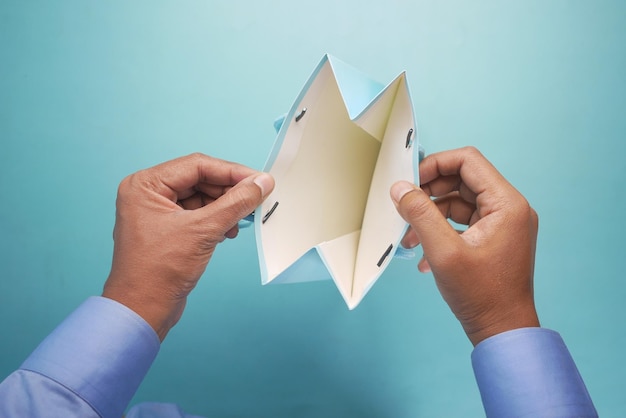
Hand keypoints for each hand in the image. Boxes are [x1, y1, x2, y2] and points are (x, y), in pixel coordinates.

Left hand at [102, 153, 273, 340]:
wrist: (142, 311)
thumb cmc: (158, 272)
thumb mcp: (203, 231)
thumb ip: (236, 203)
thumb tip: (262, 183)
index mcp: (146, 185)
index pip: (197, 166)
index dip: (231, 172)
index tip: (259, 180)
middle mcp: (148, 193)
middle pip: (200, 179)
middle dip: (229, 191)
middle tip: (256, 199)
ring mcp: (156, 211)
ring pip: (201, 197)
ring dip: (225, 207)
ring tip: (242, 220)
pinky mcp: (167, 229)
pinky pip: (198, 214)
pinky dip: (216, 220)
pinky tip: (228, 231)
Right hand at [390, 147, 538, 345]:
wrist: (502, 331)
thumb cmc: (482, 295)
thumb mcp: (443, 251)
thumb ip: (419, 214)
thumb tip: (400, 189)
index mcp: (507, 204)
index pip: (468, 161)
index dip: (436, 164)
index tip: (411, 181)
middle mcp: (510, 208)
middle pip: (462, 180)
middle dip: (430, 192)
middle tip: (406, 206)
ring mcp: (503, 224)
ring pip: (460, 202)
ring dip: (432, 215)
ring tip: (410, 237)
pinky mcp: (494, 238)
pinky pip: (463, 221)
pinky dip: (441, 229)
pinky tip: (423, 253)